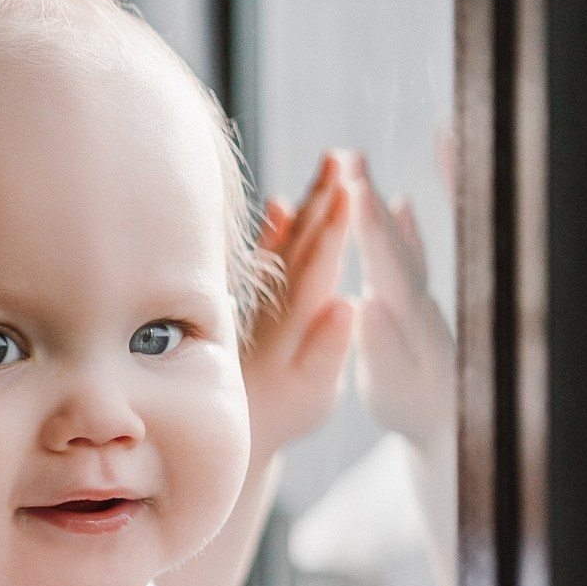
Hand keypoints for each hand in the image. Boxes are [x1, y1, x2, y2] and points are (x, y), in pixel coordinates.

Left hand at [244, 151, 357, 459]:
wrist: (236, 429)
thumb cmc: (283, 415)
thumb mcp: (312, 392)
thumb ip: (328, 349)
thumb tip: (350, 304)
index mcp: (297, 322)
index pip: (319, 266)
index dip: (335, 229)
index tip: (350, 190)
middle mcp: (278, 304)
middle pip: (304, 243)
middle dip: (324, 199)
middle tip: (343, 156)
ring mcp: (265, 302)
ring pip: (289, 242)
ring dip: (308, 202)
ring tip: (328, 163)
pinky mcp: (256, 306)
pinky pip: (266, 259)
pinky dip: (273, 231)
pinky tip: (279, 204)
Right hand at [347, 152, 456, 453]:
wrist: (451, 426)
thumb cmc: (415, 411)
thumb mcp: (393, 389)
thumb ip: (384, 348)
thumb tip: (368, 305)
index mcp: (410, 317)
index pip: (389, 263)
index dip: (371, 226)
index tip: (356, 188)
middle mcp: (419, 300)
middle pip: (394, 240)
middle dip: (370, 199)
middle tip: (350, 158)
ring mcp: (420, 300)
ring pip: (402, 241)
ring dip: (383, 203)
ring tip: (361, 165)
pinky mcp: (418, 306)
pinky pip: (412, 254)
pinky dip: (407, 225)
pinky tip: (402, 203)